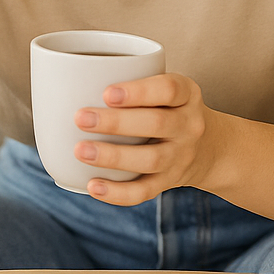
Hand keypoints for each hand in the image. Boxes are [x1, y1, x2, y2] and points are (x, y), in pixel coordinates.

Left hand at [72, 73, 222, 205]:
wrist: (210, 147)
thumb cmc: (168, 108)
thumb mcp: (164, 88)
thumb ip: (130, 82)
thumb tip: (64, 81)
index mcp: (187, 95)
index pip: (169, 89)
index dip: (139, 91)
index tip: (107, 92)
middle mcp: (189, 125)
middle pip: (157, 124)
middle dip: (117, 123)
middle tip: (80, 118)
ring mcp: (181, 157)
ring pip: (151, 159)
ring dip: (113, 156)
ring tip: (80, 151)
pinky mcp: (170, 182)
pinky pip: (145, 191)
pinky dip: (118, 193)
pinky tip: (93, 186)